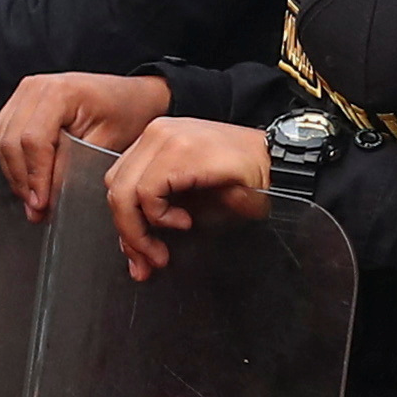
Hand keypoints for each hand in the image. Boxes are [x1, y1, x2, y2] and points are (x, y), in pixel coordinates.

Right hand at [0, 72, 166, 220]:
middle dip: (21, 181)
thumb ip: (72, 168)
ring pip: (2, 139)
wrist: (130, 97)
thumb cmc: (125, 112)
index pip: (33, 140)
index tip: (40, 203)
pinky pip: (4, 134)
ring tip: (33, 199)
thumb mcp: (105, 144)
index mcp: (60, 92)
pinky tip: (29, 180)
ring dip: (15, 174)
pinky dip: (14, 161)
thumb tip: (46, 196)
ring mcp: (25, 92)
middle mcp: (36, 87)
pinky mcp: (21, 102)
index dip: (34, 177)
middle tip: (36, 209)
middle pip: (11, 141)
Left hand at [106, 115, 276, 279]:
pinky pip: (147, 192)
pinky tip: (183, 222)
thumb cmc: (244, 183)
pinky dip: (159, 216)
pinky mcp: (179, 151)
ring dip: (139, 231)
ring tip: (162, 249)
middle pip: (116, 187)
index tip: (138, 255)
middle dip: (127, 232)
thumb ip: (160, 215)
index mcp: (157, 141)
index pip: (121, 182)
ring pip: (124, 191)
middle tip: (146, 262)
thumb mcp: (193, 201)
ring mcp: (165, 139)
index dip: (125, 223)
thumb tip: (135, 253)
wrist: (280, 166)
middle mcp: (155, 134)